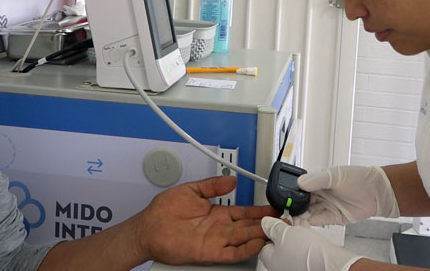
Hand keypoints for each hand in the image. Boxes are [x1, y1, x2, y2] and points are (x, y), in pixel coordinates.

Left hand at [136, 176, 278, 264]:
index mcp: (216, 212)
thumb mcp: (192, 190)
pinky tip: (258, 244)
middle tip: (283, 221)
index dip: (259, 211)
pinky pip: (232, 253)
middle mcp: (218, 227)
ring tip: (277, 231)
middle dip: (266, 224)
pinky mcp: (209, 252)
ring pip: (244, 239)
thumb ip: (213, 186)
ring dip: (261, 235)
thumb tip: (231, 180)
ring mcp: (215, 240)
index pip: (243, 212)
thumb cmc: (164, 210)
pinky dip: (247, 249)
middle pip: (248, 226)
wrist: (148, 227)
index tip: (273, 208)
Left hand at [259, 216, 361, 270]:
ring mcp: (294, 266)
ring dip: (295, 232)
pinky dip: (304, 239)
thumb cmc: (306, 253)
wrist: (330, 263)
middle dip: (284, 229)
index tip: (274, 220)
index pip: (263, 241)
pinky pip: (302, 248)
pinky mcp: (308, 265)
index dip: (269, 228)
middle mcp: (281, 266)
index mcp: (270, 260)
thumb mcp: (283, 232)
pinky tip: (308, 231)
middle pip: (277, 242)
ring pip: (291, 244)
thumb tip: (265, 223)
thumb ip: (271, 226)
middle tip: (288, 221)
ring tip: (301, 225)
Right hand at [296, 165, 399, 225]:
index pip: (300, 188)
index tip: (285, 197)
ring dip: (301, 215)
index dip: (292, 193)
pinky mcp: (334, 217)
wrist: (377, 193)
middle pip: (303, 201)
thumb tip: (300, 182)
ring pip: (309, 212)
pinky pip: (320, 220)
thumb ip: (317, 180)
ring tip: (294, 218)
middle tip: (287, 211)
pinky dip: (311, 222)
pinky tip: (304, 222)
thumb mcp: (334, 176)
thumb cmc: (358, 178)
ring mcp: (327, 205)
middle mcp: (320, 193)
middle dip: (294, 206)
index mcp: (318, 181)